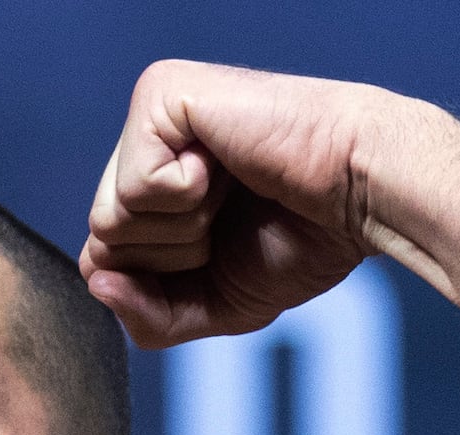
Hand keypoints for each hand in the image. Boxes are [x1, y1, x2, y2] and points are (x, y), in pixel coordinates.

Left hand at [80, 62, 394, 345]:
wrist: (363, 197)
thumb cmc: (306, 239)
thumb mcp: (216, 304)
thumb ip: (148, 316)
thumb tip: (96, 282)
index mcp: (155, 184)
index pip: (105, 260)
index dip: (162, 282)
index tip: (222, 248)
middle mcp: (146, 144)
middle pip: (102, 242)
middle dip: (171, 258)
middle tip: (231, 217)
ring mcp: (151, 114)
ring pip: (110, 219)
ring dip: (182, 230)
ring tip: (231, 190)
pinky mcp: (162, 94)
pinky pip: (133, 187)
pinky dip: (186, 197)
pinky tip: (226, 164)